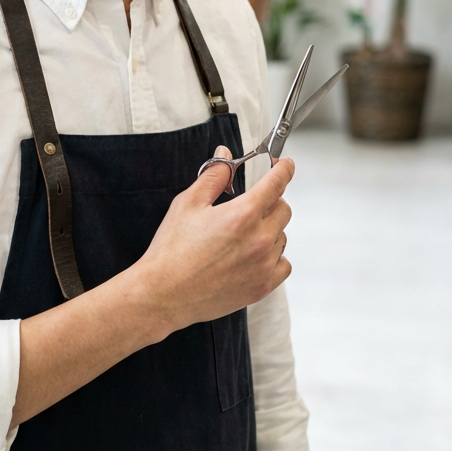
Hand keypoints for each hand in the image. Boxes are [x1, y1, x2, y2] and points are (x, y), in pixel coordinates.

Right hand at [136, 146, 292, 339]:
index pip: (276, 184)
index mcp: (242, 215)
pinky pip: (283, 264)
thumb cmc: (172, 250)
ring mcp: (263, 266)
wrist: (165, 293)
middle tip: (251, 204)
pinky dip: (273, 256)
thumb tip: (226, 156)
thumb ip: (213, 176)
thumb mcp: (188, 203)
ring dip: (270, 230)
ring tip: (242, 235)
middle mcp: (259, 240)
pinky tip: (253, 256)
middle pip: (284, 209)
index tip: (286, 165)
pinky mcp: (262, 287)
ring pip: (282, 237)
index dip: (283, 170)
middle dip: (271, 201)